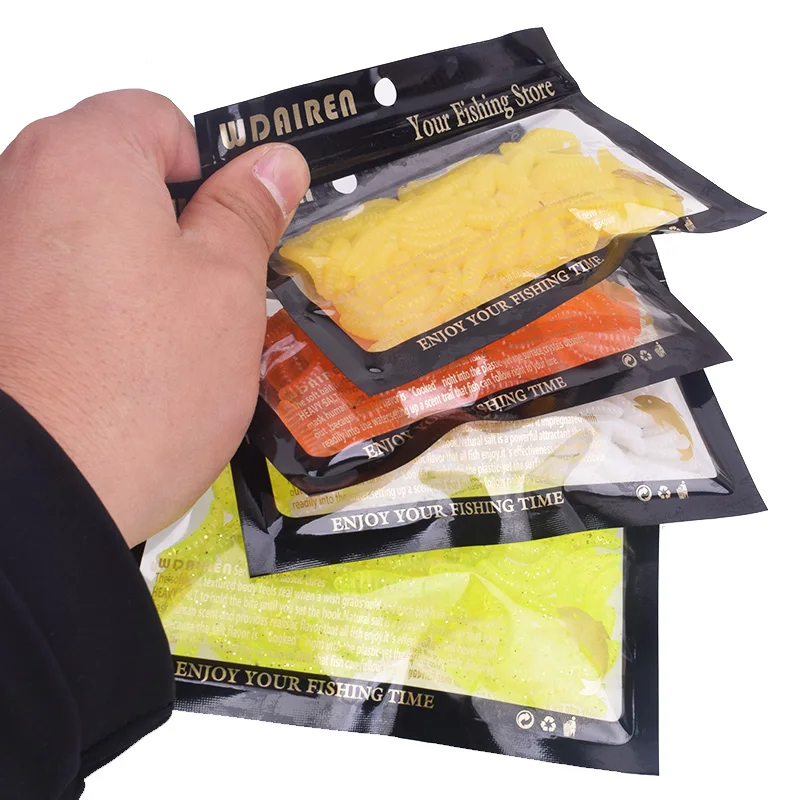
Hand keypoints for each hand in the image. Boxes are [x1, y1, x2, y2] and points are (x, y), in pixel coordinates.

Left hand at [0, 90, 309, 546]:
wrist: (40, 494)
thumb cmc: (130, 395)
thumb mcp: (227, 288)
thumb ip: (248, 211)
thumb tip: (272, 164)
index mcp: (86, 158)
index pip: (165, 120)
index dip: (215, 172)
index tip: (240, 224)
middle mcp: (19, 185)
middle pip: (120, 175)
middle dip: (173, 224)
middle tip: (210, 291)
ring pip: (89, 234)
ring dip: (134, 270)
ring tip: (162, 340)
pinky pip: (56, 281)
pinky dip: (91, 306)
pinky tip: (115, 360)